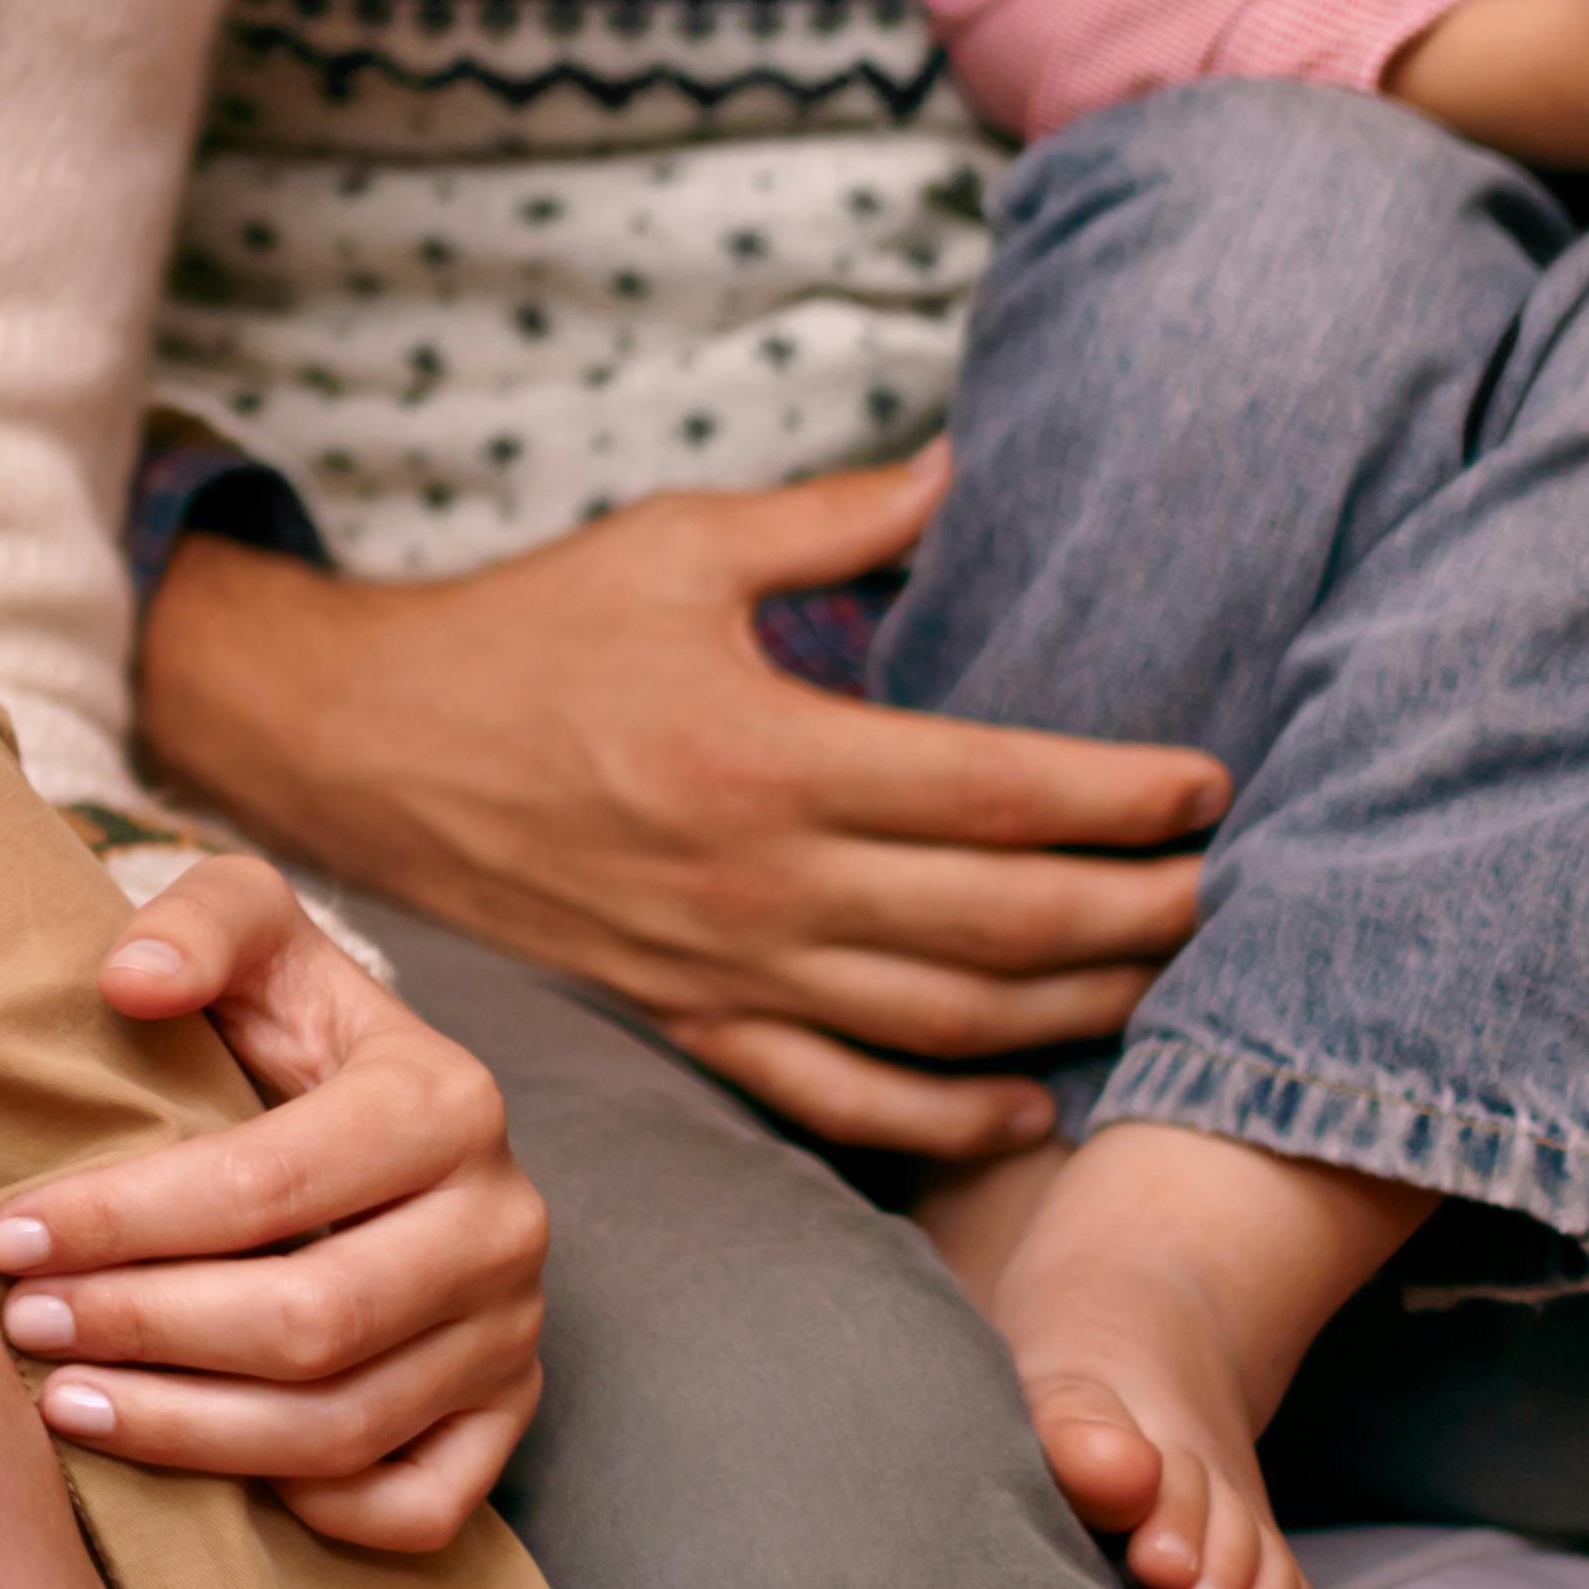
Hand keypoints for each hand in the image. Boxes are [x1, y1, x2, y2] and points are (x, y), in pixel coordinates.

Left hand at [0, 855, 548, 1548]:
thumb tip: (130, 979)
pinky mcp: (507, 1412)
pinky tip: (210, 1475)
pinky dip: (315, 1507)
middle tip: (27, 1324)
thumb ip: (197, 923)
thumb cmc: (289, 1017)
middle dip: (143, 1331)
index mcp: (446, 1098)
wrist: (384, 1099)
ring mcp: (513, 1330)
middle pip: (307, 1321)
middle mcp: (502, 1223)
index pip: (265, 1184)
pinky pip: (419, 1508)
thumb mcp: (254, 928)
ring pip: (343, 1426)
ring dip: (187, 1431)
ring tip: (64, 1399)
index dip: (123, 1219)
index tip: (8, 1234)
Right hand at [137, 454, 1218, 1157]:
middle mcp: (758, 880)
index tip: (1206, 782)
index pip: (996, 793)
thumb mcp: (677, 544)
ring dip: (1072, 1007)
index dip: (1122, 796)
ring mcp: (723, 969)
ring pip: (943, 1021)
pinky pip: (838, 1098)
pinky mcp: (687, 1022)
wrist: (368, 749)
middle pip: (1000, 923)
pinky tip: (1025, 1107)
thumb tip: (966, 469)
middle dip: (1135, 910)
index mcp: (765, 751)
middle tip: (1220, 885)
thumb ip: (834, 519)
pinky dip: (944, 1119)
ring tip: (1161, 974)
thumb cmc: (528, 631)